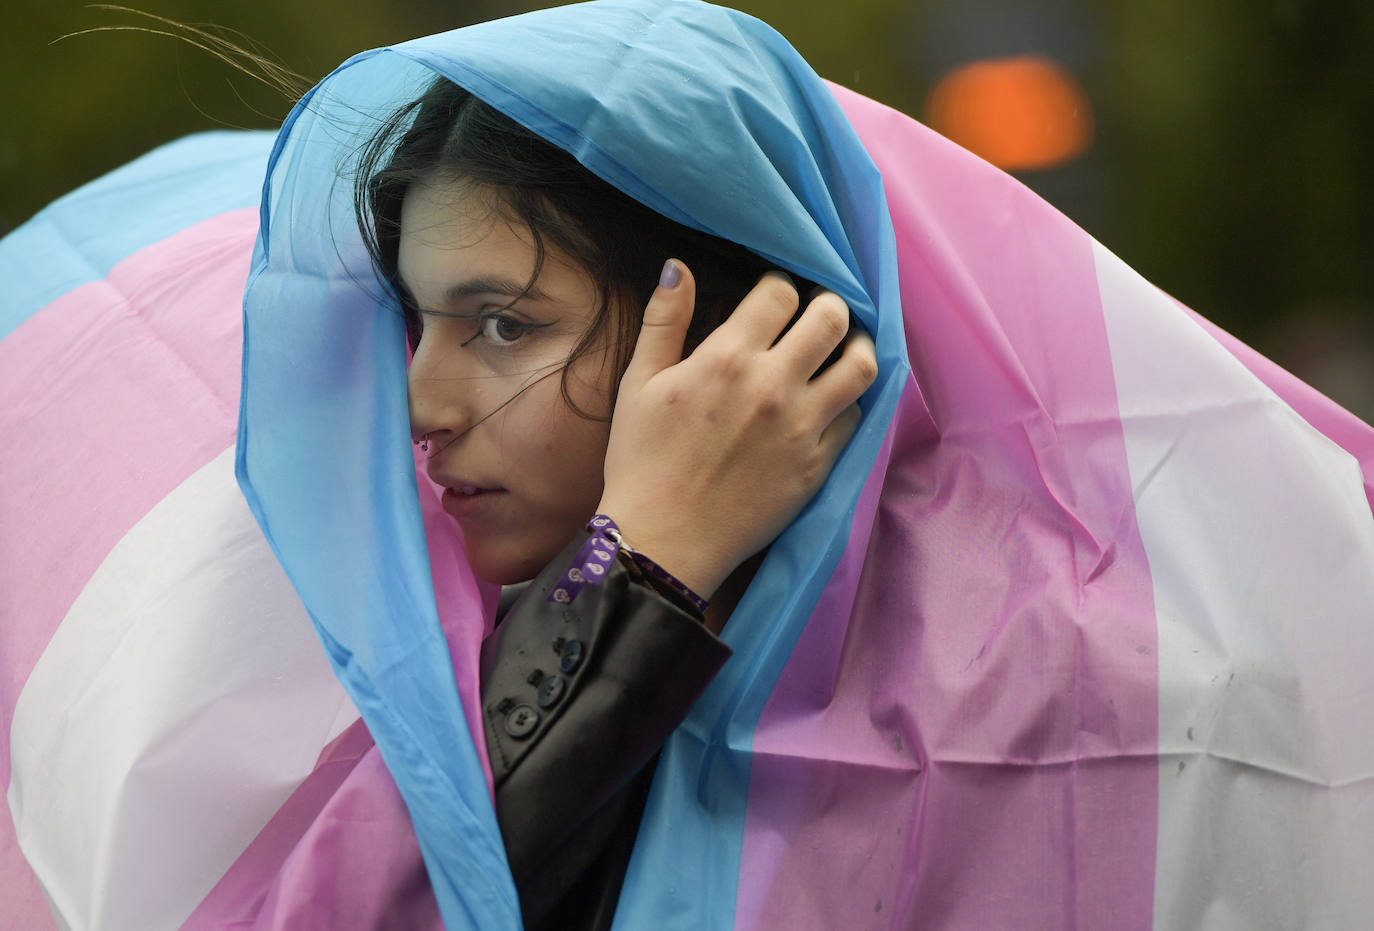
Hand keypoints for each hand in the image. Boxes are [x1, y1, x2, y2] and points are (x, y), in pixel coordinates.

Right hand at [596, 260, 877, 598]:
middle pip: (832, 317)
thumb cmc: (642, 461)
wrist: (662, 541)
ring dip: (854, 349)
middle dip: (827, 307)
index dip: (778, 288)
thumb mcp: (639, 384)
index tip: (773, 300)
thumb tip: (677, 267)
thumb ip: (663, 320)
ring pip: (860, 365)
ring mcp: (802, 427)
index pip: (780, 292)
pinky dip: (847, 402)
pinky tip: (829, 402)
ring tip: (839, 352)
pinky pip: (855, 418)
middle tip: (814, 319)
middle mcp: (773, 386)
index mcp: (727, 358)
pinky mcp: (818, 466)